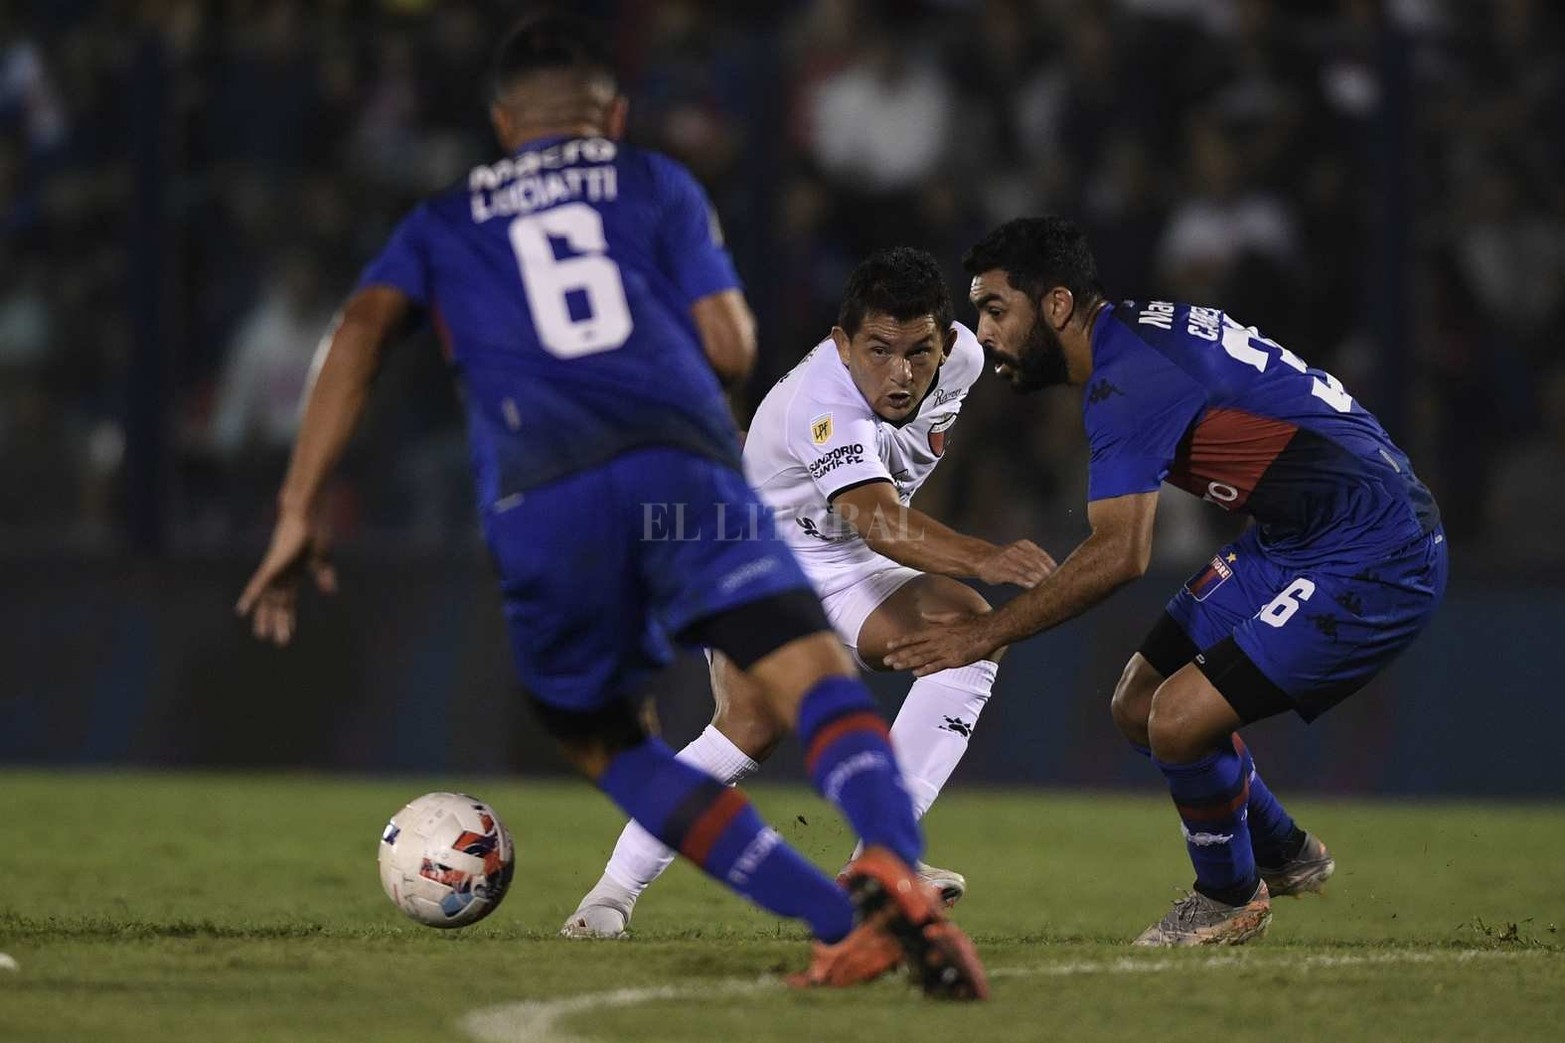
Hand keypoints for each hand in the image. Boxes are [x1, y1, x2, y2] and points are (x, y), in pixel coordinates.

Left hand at [235, 510, 336, 645]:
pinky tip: (243, 609)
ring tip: (261, 635)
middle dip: (277, 622)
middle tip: (276, 642)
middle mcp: (281, 575)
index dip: (288, 618)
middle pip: (277, 603)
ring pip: (268, 599)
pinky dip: (251, 596)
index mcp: (293, 575)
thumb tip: (331, 592)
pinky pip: (259, 583)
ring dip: (265, 617)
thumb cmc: (314, 531)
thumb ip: (324, 575)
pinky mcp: (272, 564)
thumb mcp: (321, 558)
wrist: (305, 514)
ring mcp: (275, 570)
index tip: (287, 634)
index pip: (289, 601)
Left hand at [883, 611, 999, 676]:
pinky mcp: (954, 660)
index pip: (914, 637)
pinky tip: (915, 673)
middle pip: (915, 649)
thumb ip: (935, 617)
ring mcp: (945, 651)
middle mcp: (937, 641)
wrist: (987, 630)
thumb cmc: (970, 622)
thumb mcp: (950, 616)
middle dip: (899, 655)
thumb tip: (923, 613)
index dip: (900, 641)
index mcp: (936, 631)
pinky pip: (937, 666)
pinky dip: (926, 670)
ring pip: (922, 658)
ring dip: (907, 663)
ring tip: (895, 667)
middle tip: (885, 660)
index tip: (888, 645)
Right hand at [974, 539, 1055, 587]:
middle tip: (1055, 583)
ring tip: (1046, 586)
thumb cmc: (1006, 559)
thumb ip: (1034, 558)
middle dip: (1046, 573)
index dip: (1050, 566)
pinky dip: (1024, 581)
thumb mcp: (1020, 552)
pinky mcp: (1000, 570)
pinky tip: (1031, 586)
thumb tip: (1055, 571)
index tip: (1059, 575)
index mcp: (1024, 544)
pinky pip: (1014, 576)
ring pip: (1026, 569)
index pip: (1041, 555)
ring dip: (1037, 578)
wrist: (981, 559)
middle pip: (1035, 563)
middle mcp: (1016, 550)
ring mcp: (1007, 559)